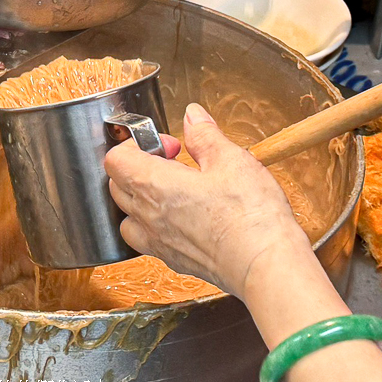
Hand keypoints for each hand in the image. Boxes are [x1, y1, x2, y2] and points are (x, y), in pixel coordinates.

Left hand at [104, 104, 308, 297]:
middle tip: (175, 163)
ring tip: (174, 192)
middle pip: (118, 186)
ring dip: (141, 201)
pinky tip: (184, 219)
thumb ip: (204, 135)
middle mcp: (147, 216)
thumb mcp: (230, 159)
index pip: (116, 159)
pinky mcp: (174, 261)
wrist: (266, 265)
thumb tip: (192, 116)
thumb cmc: (249, 214)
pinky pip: (148, 241)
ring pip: (128, 218)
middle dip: (139, 167)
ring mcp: (158, 242)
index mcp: (153, 185)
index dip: (137, 144)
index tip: (169, 145)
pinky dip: (155, 227)